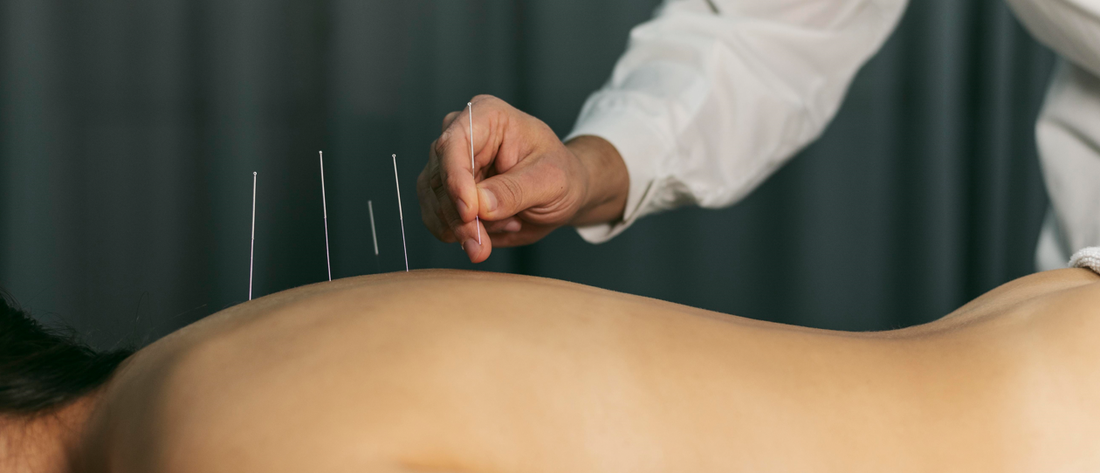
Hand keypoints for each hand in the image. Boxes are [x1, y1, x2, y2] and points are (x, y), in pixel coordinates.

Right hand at [417, 95, 627, 262]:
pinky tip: (492, 232)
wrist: (561, 194)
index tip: (470, 213)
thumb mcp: (551, 181)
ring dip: (463, 229)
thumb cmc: (561, 175)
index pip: (454, 143)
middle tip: (483, 245)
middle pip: (439, 177)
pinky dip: (459, 235)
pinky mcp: (445, 192)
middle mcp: (460, 135)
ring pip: (434, 202)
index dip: (456, 179)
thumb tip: (480, 205)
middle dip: (460, 217)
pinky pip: (436, 219)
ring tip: (507, 227)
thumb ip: (515, 191)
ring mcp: (449, 164)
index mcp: (487, 116)